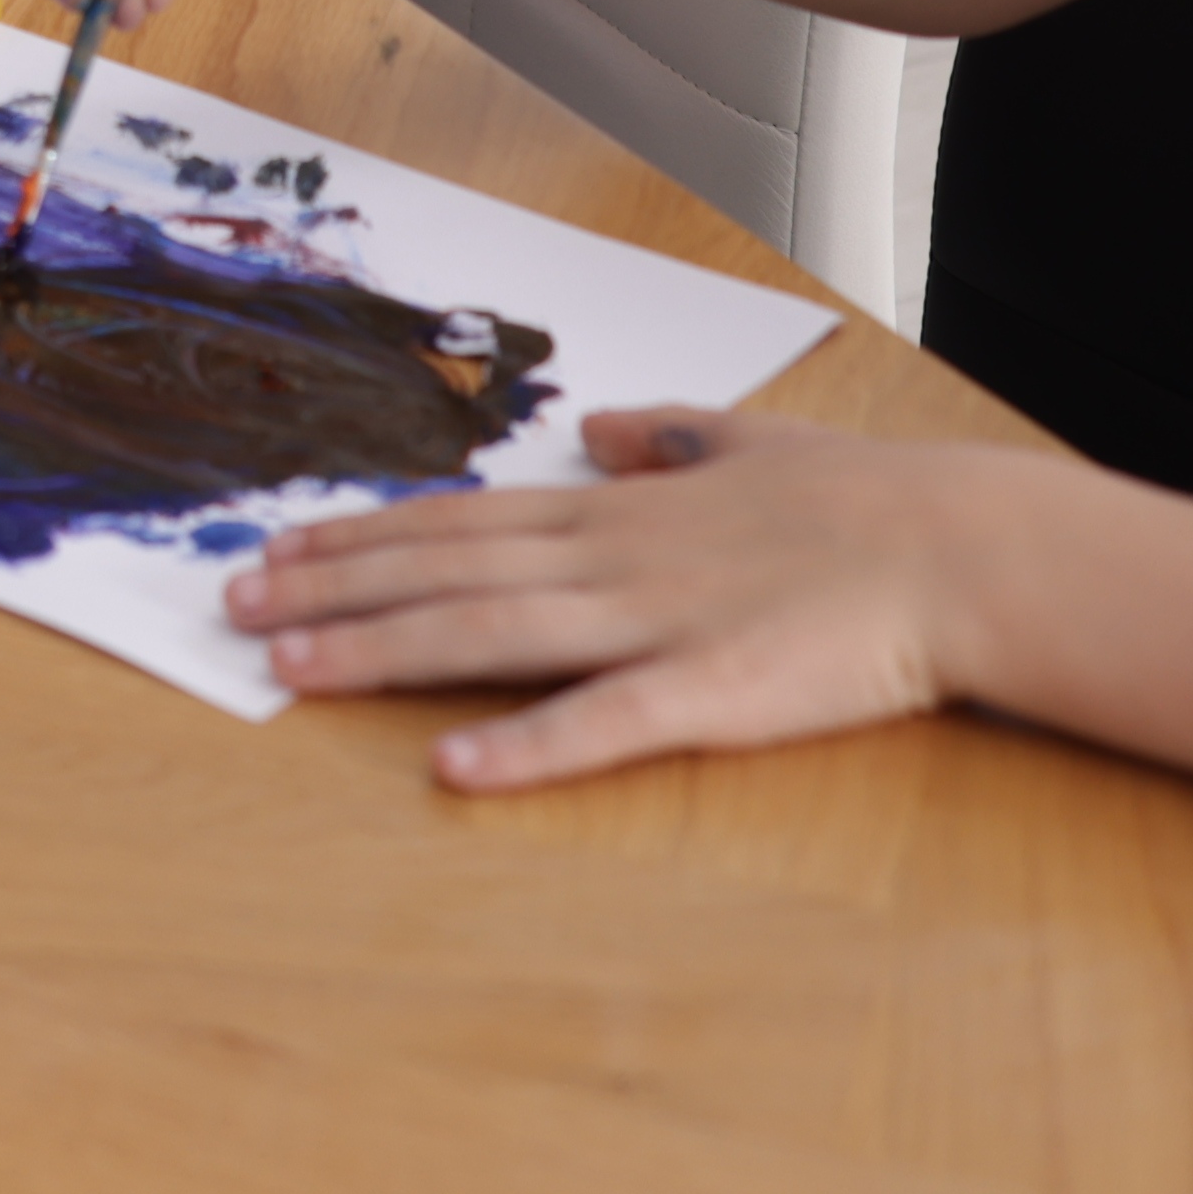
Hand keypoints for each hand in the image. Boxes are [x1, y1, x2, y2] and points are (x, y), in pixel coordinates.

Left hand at [224, 402, 1048, 785]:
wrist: (961, 547)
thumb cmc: (865, 502)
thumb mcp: (752, 441)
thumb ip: (674, 436)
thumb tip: (610, 425)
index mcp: (621, 508)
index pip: (460, 519)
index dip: (363, 533)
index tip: (279, 543)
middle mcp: (614, 556)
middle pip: (445, 570)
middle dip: (331, 588)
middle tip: (231, 603)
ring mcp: (657, 622)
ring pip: (489, 632)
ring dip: (380, 650)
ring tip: (287, 666)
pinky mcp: (713, 690)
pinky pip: (602, 722)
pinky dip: (523, 744)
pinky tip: (452, 768)